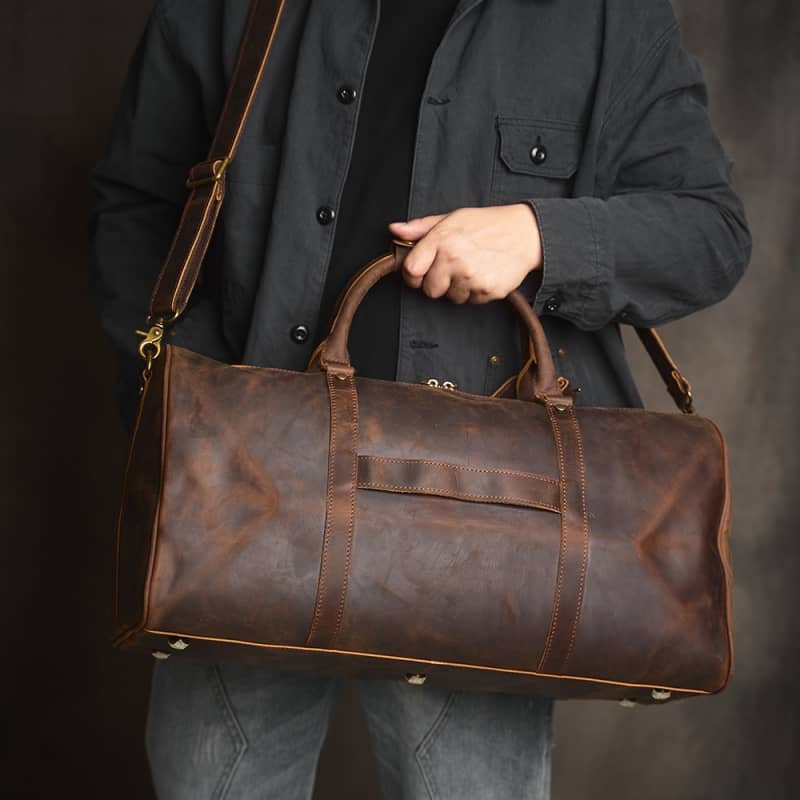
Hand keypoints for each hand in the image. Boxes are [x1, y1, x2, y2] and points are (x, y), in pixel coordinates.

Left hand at [387, 203, 542, 303]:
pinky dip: (475, 292)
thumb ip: (421, 227)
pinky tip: (483, 273)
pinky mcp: (486, 291)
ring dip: (458, 287)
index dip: (413, 274)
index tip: (420, 272)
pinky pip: (470, 301)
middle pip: (429, 290)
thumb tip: (395, 229)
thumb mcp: (452, 218)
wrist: (525, 233)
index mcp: (442, 240)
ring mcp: (471, 277)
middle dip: (438, 282)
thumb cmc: (487, 224)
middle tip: (453, 267)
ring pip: (450, 298)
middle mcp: (454, 259)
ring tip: (472, 267)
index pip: (411, 270)